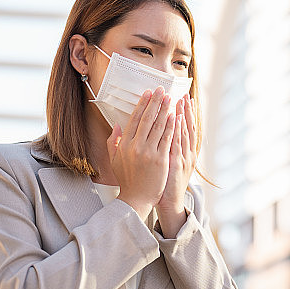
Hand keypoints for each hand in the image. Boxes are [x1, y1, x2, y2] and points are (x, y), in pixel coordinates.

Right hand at [109, 87, 175, 218]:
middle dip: (155, 102)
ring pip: (158, 126)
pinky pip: (167, 139)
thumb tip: (116, 126)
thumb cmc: (127, 180)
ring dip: (165, 110)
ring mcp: (149, 153)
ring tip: (171, 98)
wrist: (136, 199)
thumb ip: (114, 141)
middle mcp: (136, 146)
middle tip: (161, 89)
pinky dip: (172, 126)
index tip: (148, 93)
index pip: (134, 119)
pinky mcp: (160, 159)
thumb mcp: (114, 160)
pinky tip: (175, 115)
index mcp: (125, 144)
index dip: (142, 104)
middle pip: (147, 119)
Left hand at [156, 95, 197, 237]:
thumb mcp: (167, 160)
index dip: (184, 112)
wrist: (168, 200)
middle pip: (187, 126)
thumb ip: (164, 145)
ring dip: (183, 115)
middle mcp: (186, 151)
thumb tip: (161, 130)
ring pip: (185, 132)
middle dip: (185, 110)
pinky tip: (177, 120)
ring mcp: (183, 157)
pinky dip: (178, 131)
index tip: (183, 97)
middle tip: (184, 94)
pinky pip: (177, 144)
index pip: (184, 127)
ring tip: (182, 101)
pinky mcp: (178, 163)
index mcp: (183, 150)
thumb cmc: (164, 180)